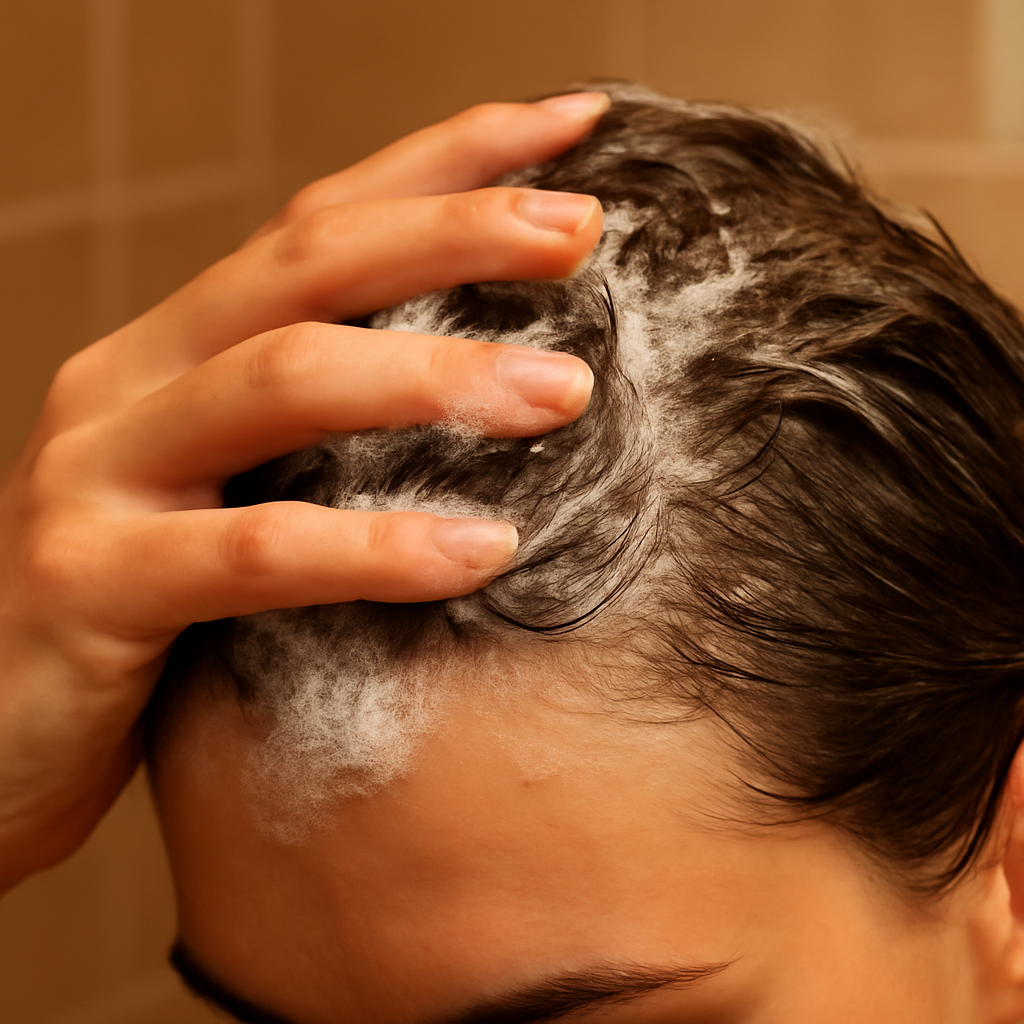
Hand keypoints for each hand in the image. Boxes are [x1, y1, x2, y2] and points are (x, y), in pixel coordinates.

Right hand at [0, 92, 606, 890]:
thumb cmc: (141, 614)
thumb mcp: (230, 496)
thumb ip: (317, 443)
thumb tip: (481, 405)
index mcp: (182, 349)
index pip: (324, 222)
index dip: (447, 161)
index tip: (570, 127)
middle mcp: (137, 378)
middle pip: (308, 263)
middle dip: (455, 231)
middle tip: (582, 227)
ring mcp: (100, 471)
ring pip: (281, 379)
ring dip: (436, 377)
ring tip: (566, 393)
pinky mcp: (91, 581)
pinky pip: (255, 551)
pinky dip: (375, 547)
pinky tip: (482, 552)